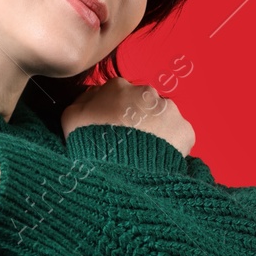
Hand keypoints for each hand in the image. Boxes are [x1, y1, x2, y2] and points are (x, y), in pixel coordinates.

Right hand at [61, 77, 194, 156]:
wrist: (117, 169)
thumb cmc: (90, 142)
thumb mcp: (71, 117)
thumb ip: (84, 100)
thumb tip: (95, 95)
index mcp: (118, 86)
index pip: (119, 94)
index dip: (116, 112)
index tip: (113, 128)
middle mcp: (146, 92)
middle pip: (143, 104)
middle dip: (138, 120)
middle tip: (129, 143)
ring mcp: (168, 110)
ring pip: (162, 118)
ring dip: (155, 131)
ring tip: (143, 154)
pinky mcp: (184, 130)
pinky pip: (178, 136)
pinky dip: (171, 145)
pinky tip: (158, 159)